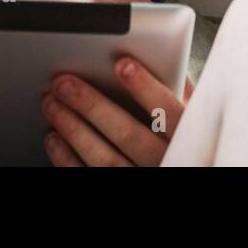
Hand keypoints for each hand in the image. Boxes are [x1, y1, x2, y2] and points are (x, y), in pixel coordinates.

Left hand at [41, 56, 193, 165]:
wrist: (176, 168)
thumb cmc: (185, 142)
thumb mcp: (196, 119)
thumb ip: (184, 94)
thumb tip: (170, 62)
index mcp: (187, 137)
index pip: (167, 111)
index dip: (145, 87)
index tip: (122, 64)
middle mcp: (164, 160)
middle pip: (127, 134)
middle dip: (93, 106)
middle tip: (65, 83)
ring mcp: (139, 175)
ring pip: (104, 159)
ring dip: (73, 130)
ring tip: (52, 103)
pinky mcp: (117, 186)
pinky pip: (88, 177)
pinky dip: (67, 159)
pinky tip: (54, 138)